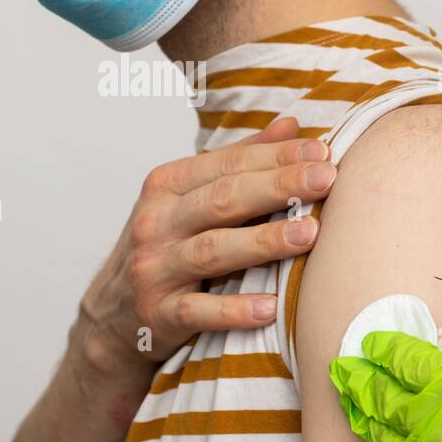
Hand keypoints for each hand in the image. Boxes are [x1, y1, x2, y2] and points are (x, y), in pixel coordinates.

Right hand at [80, 117, 336, 367]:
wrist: (115, 313)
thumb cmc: (168, 246)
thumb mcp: (191, 198)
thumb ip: (240, 163)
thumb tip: (291, 127)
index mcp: (167, 186)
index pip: (228, 165)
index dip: (276, 157)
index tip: (322, 154)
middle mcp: (156, 223)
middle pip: (222, 200)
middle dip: (277, 186)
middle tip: (325, 180)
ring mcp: (155, 270)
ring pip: (211, 251)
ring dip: (263, 242)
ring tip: (308, 234)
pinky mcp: (158, 314)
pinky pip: (199, 312)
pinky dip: (234, 310)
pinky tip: (271, 307)